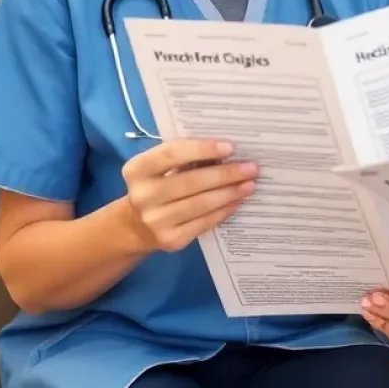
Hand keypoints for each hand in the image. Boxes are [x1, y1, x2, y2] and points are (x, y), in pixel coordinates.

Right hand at [120, 139, 257, 253]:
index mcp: (138, 169)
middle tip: (251, 168)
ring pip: (200, 204)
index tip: (230, 147)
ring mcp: (155, 220)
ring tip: (250, 184)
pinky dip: (224, 210)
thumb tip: (228, 153)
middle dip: (225, 174)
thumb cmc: (158, 185)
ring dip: (229, 193)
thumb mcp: (162, 168)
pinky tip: (237, 201)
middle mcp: (143, 196)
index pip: (171, 154)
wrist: (137, 226)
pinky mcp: (170, 240)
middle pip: (190, 182)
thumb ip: (186, 157)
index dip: (202, 149)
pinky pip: (204, 222)